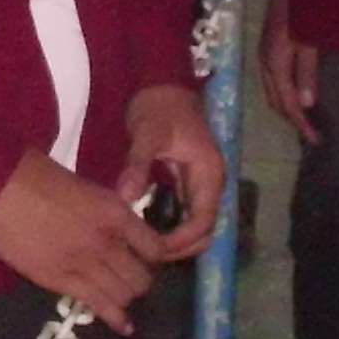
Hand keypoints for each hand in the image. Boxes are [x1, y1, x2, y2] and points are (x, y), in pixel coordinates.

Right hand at [0, 151, 171, 326]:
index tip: (145, 256)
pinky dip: (115, 319)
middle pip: (141, 279)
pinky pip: (98, 307)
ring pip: (123, 296)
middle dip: (138, 279)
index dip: (153, 255)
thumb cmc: (37, 175)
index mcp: (115, 213)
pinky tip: (124, 327)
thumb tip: (118, 226)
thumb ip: (106, 211)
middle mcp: (107, 242)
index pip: (155, 248)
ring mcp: (84, 265)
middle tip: (127, 275)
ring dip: (123, 297)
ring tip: (117, 293)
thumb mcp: (86, 187)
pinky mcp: (60, 282)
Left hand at [120, 83, 224, 261]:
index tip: (155, 249)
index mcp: (209, 172)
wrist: (163, 83)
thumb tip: (126, 199)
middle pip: (207, 228)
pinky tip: (150, 229)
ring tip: (149, 248)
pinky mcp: (191, 179)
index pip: (204, 220)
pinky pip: (188, 211)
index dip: (182, 240)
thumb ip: (137, 166)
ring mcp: (203, 181)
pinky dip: (175, 225)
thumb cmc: (158, 107)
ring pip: (199, 222)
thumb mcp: (146, 134)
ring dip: (180, 239)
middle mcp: (212, 181)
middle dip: (183, 246)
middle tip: (150, 255)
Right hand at [258, 21, 322, 140]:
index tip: (316, 140)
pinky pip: (273, 82)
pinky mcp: (268, 50)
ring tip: (305, 120)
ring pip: (272, 93)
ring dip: (286, 108)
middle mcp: (266, 64)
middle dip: (292, 120)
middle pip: (275, 101)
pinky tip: (295, 94)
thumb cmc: (302, 10)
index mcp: (275, 65)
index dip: (301, 123)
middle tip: (311, 134)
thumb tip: (306, 105)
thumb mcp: (309, 41)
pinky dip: (283, 95)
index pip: (286, 104)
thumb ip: (307, 72)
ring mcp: (265, 56)